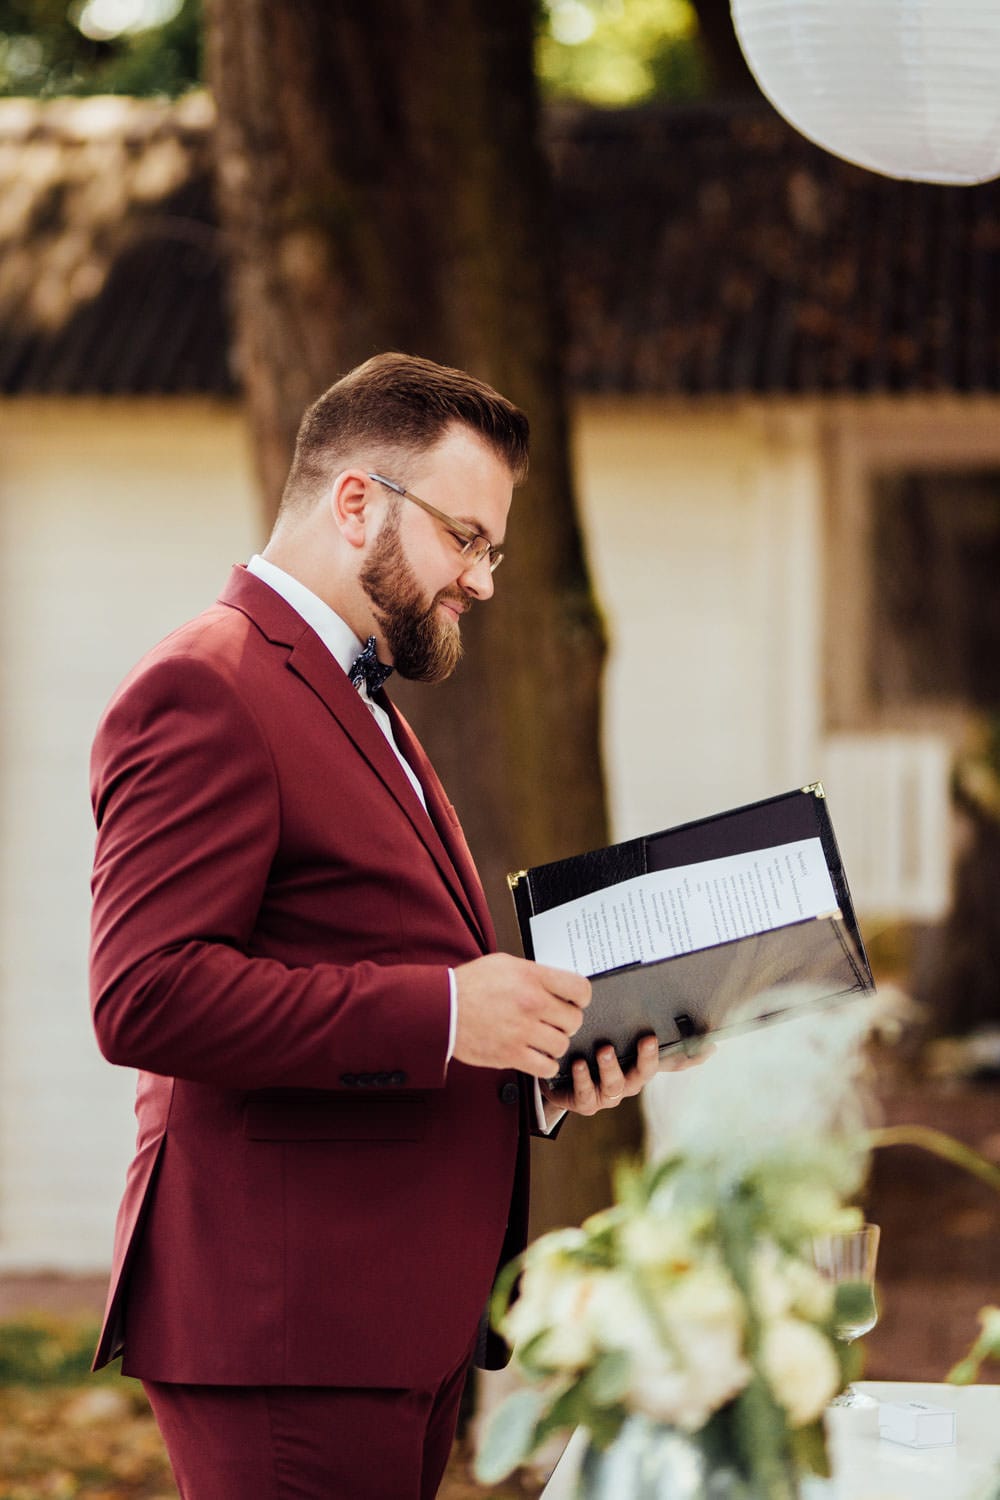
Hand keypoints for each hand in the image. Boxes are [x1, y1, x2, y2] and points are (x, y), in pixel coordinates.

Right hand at [452, 953, 590, 1077]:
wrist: (442, 1008)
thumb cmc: (469, 985)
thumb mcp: (505, 964)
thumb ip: (534, 974)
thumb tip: (556, 984)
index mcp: (532, 977)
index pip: (580, 988)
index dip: (581, 998)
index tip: (576, 1002)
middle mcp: (531, 1002)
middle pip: (574, 1020)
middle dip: (566, 1022)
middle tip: (554, 1022)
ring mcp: (522, 1030)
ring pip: (562, 1044)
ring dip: (555, 1044)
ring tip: (542, 1039)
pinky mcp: (511, 1054)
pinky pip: (546, 1066)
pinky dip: (545, 1064)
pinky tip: (536, 1056)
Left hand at [541, 1032, 714, 1117]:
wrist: (556, 1078)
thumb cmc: (589, 1052)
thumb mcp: (611, 1035)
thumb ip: (632, 1023)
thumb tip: (656, 1002)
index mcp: (639, 1064)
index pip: (672, 1062)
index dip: (691, 1057)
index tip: (708, 1045)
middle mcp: (629, 1081)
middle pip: (645, 1073)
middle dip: (648, 1058)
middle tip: (648, 1039)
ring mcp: (609, 1094)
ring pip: (616, 1085)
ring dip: (611, 1067)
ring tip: (604, 1050)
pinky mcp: (586, 1103)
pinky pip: (587, 1094)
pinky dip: (583, 1078)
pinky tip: (577, 1063)